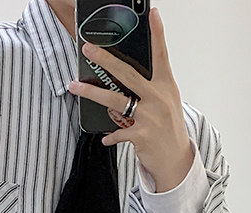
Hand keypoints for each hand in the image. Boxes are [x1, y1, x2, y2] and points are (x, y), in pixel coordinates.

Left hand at [68, 6, 193, 191]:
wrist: (176, 159)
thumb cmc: (167, 128)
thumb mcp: (165, 102)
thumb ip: (148, 88)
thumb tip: (121, 78)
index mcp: (165, 86)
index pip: (161, 55)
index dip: (157, 34)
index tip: (153, 14)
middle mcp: (158, 98)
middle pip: (127, 74)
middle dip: (105, 60)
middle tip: (88, 49)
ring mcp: (150, 117)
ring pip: (114, 100)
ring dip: (91, 93)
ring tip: (75, 86)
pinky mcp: (141, 136)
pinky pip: (118, 132)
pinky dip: (110, 136)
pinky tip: (105, 138)